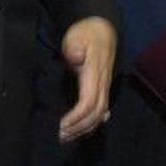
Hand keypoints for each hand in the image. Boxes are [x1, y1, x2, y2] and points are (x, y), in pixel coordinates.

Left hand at [58, 17, 115, 141]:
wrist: (102, 29)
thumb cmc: (86, 33)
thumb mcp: (77, 36)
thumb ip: (75, 47)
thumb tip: (75, 58)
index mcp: (95, 74)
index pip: (89, 102)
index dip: (76, 116)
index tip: (62, 124)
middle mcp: (102, 84)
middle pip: (96, 113)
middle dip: (79, 127)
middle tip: (61, 136)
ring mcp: (104, 86)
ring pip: (100, 114)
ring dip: (84, 127)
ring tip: (68, 136)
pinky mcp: (103, 88)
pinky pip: (102, 110)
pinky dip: (94, 122)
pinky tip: (84, 129)